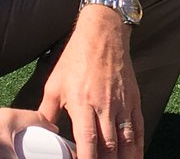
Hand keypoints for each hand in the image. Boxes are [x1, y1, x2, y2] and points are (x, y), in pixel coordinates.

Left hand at [39, 18, 143, 158]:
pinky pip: (138, 127)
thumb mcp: (54, 84)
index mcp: (82, 102)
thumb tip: (41, 134)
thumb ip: (46, 112)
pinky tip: (135, 157)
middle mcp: (104, 105)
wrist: (103, 33)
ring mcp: (122, 103)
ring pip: (126, 140)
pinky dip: (138, 146)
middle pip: (109, 145)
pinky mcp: (133, 99)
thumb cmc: (76, 58)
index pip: (87, 140)